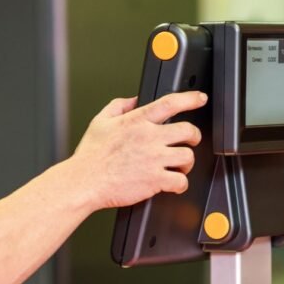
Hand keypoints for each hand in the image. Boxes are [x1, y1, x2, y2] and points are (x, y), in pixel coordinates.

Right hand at [65, 91, 205, 211]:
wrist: (84, 182)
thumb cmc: (89, 157)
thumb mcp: (99, 122)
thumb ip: (118, 106)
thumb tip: (133, 100)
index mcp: (136, 122)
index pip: (170, 103)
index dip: (190, 98)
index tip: (199, 98)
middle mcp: (149, 138)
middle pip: (188, 130)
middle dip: (194, 136)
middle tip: (190, 140)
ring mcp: (154, 159)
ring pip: (187, 157)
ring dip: (186, 162)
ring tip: (179, 166)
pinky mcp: (155, 180)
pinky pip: (180, 181)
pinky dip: (180, 184)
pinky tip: (174, 184)